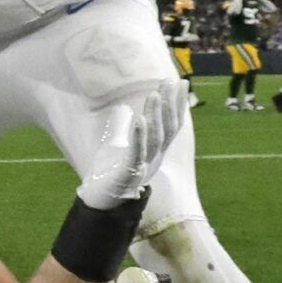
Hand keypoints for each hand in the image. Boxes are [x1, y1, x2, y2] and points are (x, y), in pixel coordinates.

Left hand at [76, 79, 187, 205]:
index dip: (177, 104)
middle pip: (167, 128)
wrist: (99, 201)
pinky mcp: (128, 173)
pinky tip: (139, 119)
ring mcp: (143, 165)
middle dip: (170, 104)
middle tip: (171, 82)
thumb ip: (122, 128)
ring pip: (155, 138)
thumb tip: (125, 108)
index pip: (171, 124)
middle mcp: (154, 158)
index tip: (182, 82)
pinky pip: (136, 153)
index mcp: (154, 151)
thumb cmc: (109, 173)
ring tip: (154, 95)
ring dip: (155, 115)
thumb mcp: (116, 145)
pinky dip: (139, 136)